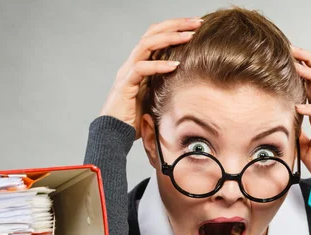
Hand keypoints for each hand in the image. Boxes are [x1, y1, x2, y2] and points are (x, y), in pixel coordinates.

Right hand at [99, 17, 202, 139]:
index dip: (175, 28)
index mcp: (140, 65)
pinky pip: (141, 69)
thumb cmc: (135, 121)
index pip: (156, 37)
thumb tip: (190, 85)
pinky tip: (175, 65)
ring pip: (146, 45)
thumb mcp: (157, 100)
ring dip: (169, 38)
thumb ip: (167, 88)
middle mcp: (132, 64)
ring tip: (189, 36)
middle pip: (152, 33)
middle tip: (196, 22)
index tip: (196, 27)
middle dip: (175, 25)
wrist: (113, 136)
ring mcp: (127, 73)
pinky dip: (159, 65)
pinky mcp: (125, 85)